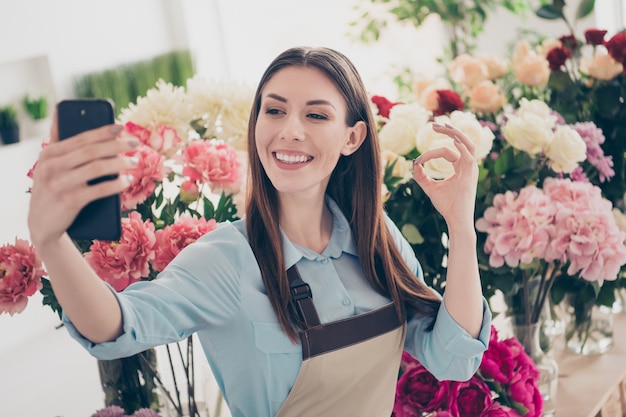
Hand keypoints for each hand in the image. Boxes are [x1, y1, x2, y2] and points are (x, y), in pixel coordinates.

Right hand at [27, 108, 138, 246]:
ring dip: (120, 163)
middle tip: (136, 144)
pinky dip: (116, 184)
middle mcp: (52, 166)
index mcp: (49, 154)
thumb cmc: (52, 189)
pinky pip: (98, 189)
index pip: (81, 138)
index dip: (103, 131)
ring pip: (97, 168)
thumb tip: (59, 111)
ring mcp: (60, 184)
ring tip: (135, 162)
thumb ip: (56, 142)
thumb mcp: (49, 165)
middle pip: (92, 151)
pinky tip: (127, 181)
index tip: (122, 127)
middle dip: (117, 145)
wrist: (42, 224)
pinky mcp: (69, 201)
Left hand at [412, 122, 477, 233]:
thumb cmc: (446, 206)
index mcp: (460, 167)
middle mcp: (468, 166)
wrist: (456, 220)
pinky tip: (452, 141)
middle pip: (462, 141)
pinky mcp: (470, 176)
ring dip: (455, 134)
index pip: (447, 151)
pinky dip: (461, 147)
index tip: (418, 160)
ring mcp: (471, 170)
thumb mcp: (430, 188)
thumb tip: (414, 164)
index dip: (431, 153)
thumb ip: (422, 176)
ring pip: (468, 144)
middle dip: (449, 131)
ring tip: (443, 126)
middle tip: (434, 125)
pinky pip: (468, 156)